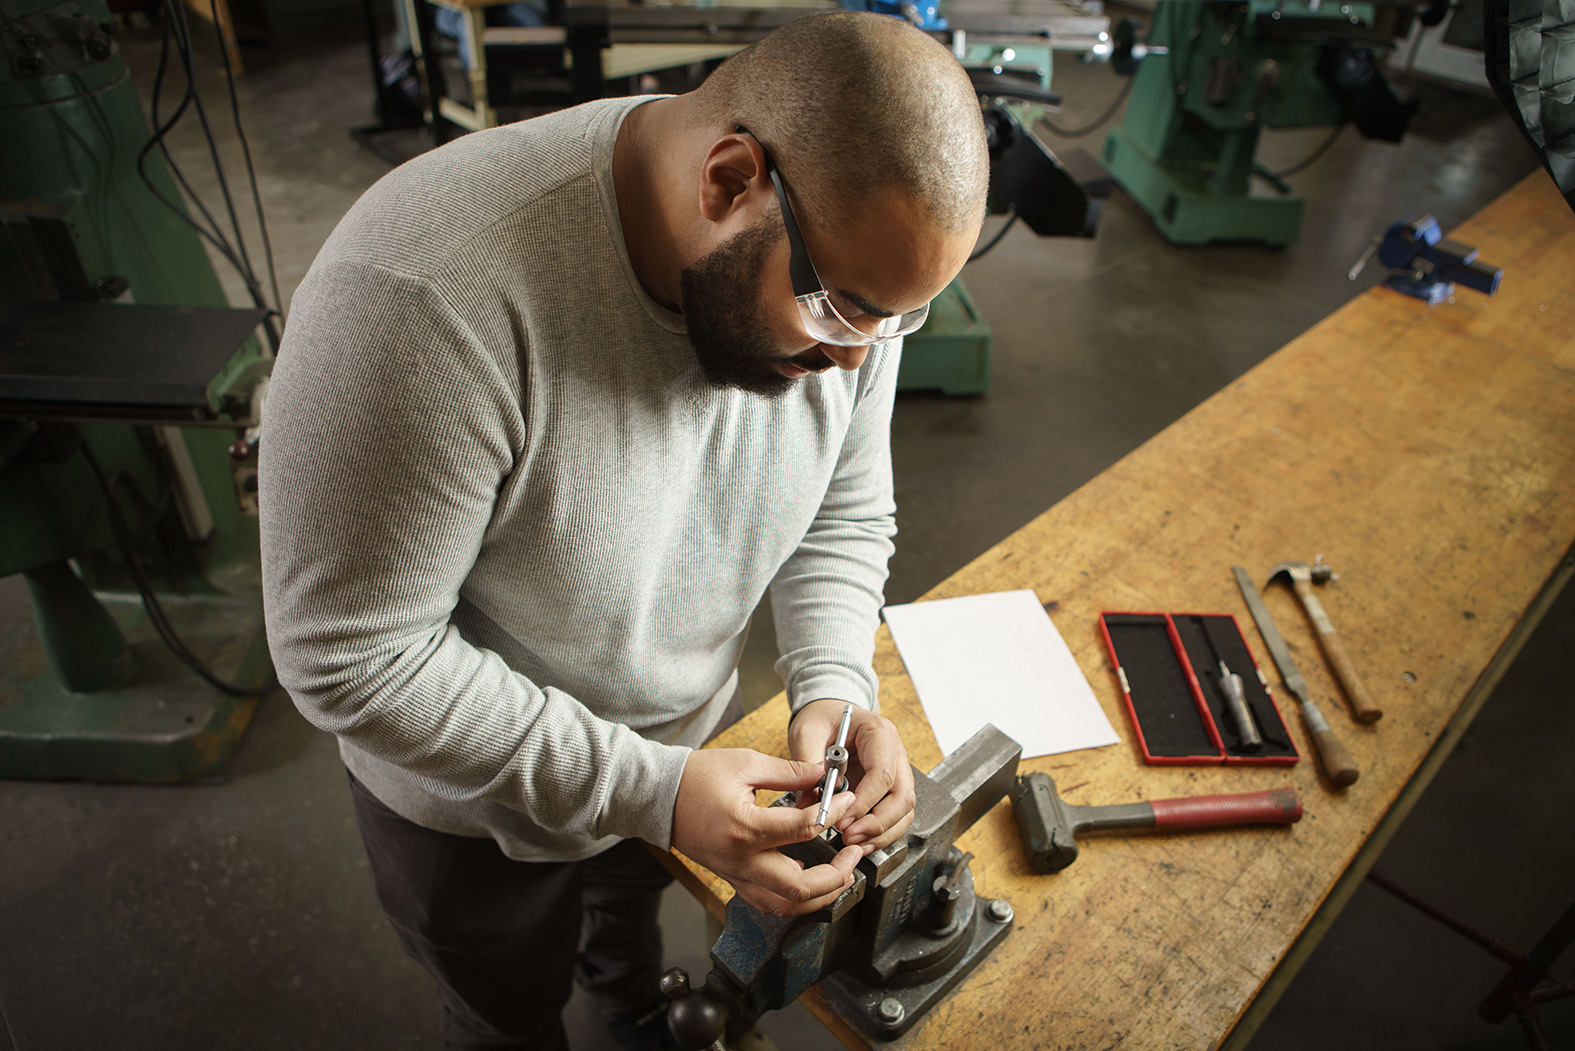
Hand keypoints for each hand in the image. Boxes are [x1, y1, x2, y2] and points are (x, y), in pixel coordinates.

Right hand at [671, 748, 863, 916]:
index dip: (834, 814)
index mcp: (746, 827)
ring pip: (785, 905)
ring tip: (840, 876)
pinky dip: (794, 899)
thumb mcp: (745, 763)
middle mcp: (742, 860)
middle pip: (800, 887)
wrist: (658, 797)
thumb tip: (822, 775)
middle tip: (854, 854)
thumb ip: (789, 771)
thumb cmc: (695, 778)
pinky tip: (809, 882)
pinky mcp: (732, 878)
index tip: (847, 800)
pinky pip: (768, 902)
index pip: (804, 829)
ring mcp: (736, 874)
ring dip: (819, 897)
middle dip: (836, 876)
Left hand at [789, 699, 914, 852]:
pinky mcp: (891, 787)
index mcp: (878, 733)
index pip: (882, 773)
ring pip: (903, 810)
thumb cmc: (822, 718)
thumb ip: (807, 763)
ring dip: (881, 832)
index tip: (842, 819)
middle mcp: (894, 752)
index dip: (864, 801)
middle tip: (848, 836)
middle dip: (877, 823)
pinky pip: (896, 815)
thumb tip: (810, 801)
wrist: (830, 715)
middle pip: (902, 796)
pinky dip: (882, 832)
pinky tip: (861, 840)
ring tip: (853, 843)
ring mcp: (897, 770)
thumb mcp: (807, 732)